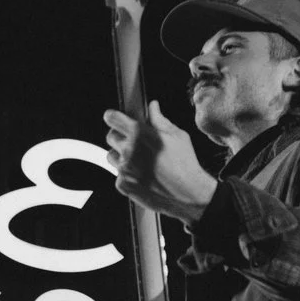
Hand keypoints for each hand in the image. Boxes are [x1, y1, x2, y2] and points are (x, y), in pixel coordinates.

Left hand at [103, 101, 218, 225]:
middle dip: (120, 136)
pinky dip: (127, 174)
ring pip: (112, 156)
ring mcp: (124, 169)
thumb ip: (159, 119)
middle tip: (134, 141)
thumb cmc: (185, 163)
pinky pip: (118, 174)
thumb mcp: (177, 135)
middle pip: (111, 136)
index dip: (113, 117)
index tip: (114, 118)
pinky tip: (143, 175)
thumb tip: (152, 106)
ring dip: (121, 155)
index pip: (112, 118)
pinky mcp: (123, 184)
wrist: (188, 194)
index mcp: (139, 133)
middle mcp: (128, 150)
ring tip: (139, 160)